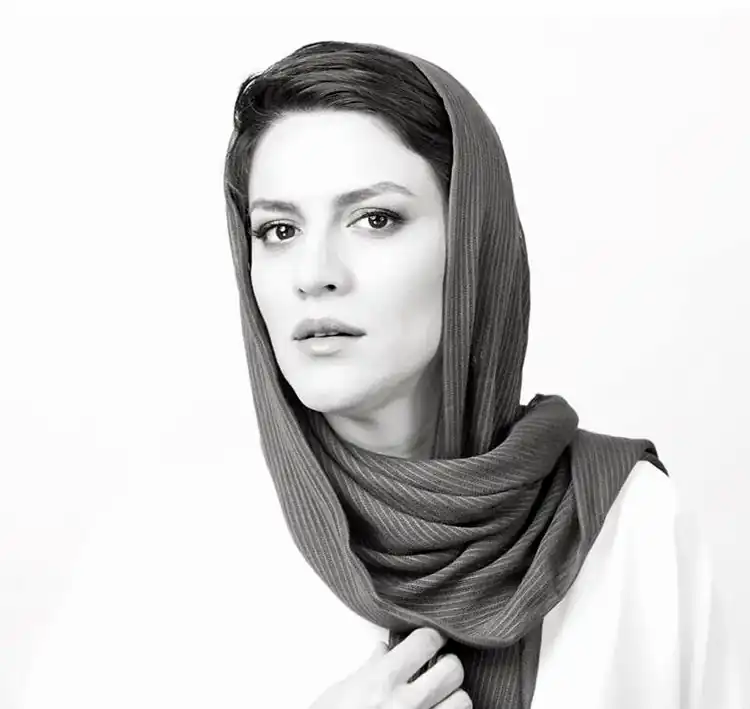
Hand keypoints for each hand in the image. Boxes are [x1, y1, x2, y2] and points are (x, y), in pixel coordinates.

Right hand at [308, 626, 471, 708]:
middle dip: (447, 665)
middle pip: (453, 670)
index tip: (430, 640)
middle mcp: (406, 704)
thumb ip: (369, 669)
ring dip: (452, 696)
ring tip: (438, 696)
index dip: (431, 636)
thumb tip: (384, 651)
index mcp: (382, 681)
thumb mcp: (341, 691)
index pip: (426, 641)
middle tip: (436, 667)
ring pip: (463, 700)